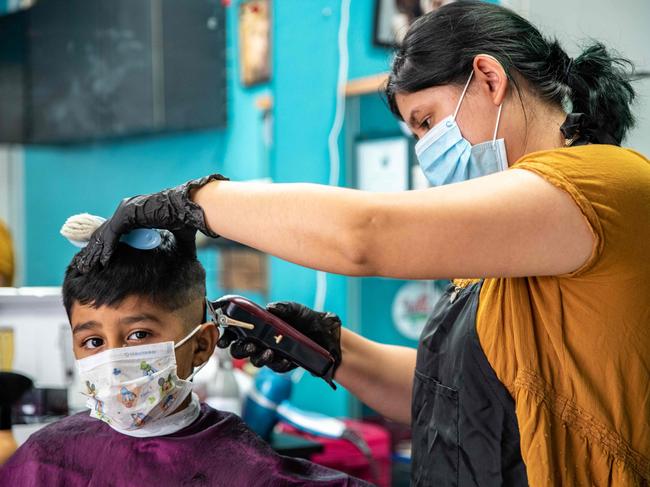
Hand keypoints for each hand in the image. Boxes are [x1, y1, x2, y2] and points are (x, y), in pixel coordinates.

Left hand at [73, 174, 226, 272]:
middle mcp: (129, 207)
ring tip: (86, 266)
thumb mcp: (176, 236)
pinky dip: (107, 248)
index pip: (115, 229)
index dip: (105, 245)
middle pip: (105, 231)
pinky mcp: (128, 213)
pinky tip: (102, 261)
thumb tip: (182, 261)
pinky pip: (113, 234)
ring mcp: (127, 208)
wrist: (192, 207)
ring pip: (106, 233)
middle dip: (94, 250)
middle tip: (84, 265)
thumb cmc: (188, 219)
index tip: (99, 259)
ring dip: (95, 251)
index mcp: (137, 211)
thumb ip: (172, 245)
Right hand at [218, 302, 342, 382]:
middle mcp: (262, 340)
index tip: (224, 338)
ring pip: (255, 361)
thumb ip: (283, 308)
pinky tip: (285, 358)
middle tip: (250, 346)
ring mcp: (271, 353)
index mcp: (260, 325)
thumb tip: (270, 308)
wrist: (329, 338)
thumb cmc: (309, 321)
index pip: (236, 330)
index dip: (226, 334)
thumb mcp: (296, 310)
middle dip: (241, 349)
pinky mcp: (282, 364)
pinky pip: (275, 368)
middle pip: (240, 349)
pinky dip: (279, 363)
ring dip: (259, 358)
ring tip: (269, 353)